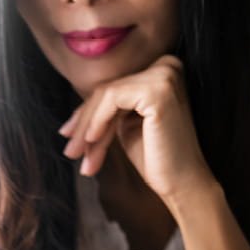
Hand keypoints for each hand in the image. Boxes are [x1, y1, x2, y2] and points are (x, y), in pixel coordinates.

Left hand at [59, 54, 216, 207]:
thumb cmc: (156, 158)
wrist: (183, 184)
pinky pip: (112, 99)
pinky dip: (96, 121)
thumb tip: (71, 119)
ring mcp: (164, 75)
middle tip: (70, 151)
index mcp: (161, 72)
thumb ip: (106, 112)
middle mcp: (166, 66)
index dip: (86, 114)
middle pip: (107, 91)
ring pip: (105, 95)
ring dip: (87, 129)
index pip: (113, 89)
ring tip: (79, 156)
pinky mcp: (158, 89)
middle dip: (83, 124)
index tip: (67, 135)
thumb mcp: (125, 127)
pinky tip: (92, 141)